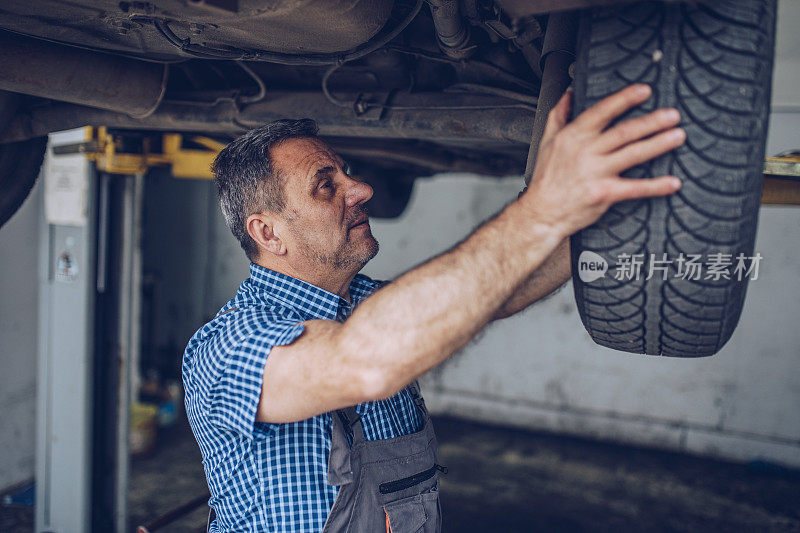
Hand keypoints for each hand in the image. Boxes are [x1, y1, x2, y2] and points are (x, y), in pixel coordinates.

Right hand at [522, 84, 684, 238]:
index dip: (625, 99)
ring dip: (659, 144)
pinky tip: (673, 182)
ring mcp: (596, 173)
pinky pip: (635, 188)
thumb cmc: (546, 179)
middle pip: (625, 132)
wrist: (542, 212)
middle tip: (672, 115)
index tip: (644, 91)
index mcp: (574, 136)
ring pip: (633, 154)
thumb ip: (559, 115)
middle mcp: (586, 152)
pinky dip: (656, 186)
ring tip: (678, 136)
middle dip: (652, 122)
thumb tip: (568, 94)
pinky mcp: (604, 194)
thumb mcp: (546, 141)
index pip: (603, 111)